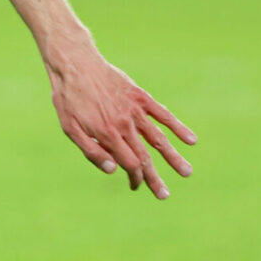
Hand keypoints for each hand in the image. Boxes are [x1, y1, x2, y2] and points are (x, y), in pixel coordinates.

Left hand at [48, 46, 195, 198]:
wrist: (74, 64)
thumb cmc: (68, 99)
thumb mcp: (69, 128)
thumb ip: (91, 151)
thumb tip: (113, 171)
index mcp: (107, 134)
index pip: (129, 164)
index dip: (134, 178)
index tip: (136, 186)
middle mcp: (124, 124)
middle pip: (145, 156)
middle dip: (154, 178)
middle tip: (164, 195)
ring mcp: (134, 110)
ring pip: (158, 138)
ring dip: (173, 157)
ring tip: (187, 172)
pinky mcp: (140, 96)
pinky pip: (163, 114)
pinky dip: (177, 127)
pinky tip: (191, 140)